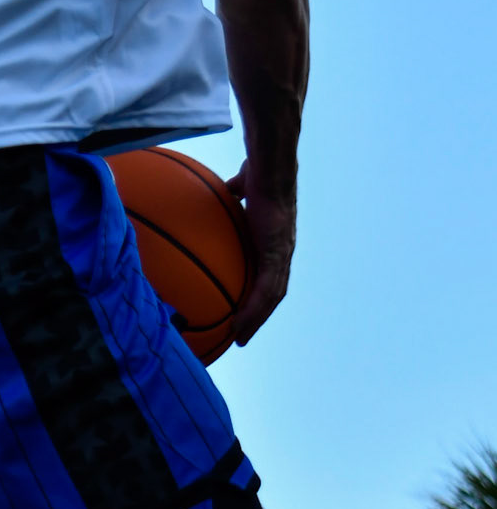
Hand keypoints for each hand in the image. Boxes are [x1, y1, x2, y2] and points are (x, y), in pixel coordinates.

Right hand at [225, 160, 295, 343]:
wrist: (269, 171)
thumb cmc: (258, 171)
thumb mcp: (242, 186)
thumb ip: (237, 192)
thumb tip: (226, 189)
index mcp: (275, 240)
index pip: (270, 274)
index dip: (260, 293)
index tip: (245, 307)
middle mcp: (282, 252)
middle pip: (274, 293)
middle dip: (259, 315)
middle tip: (242, 333)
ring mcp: (282, 256)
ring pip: (272, 298)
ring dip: (257, 320)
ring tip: (240, 336)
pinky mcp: (276, 257)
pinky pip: (265, 291)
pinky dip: (254, 311)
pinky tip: (239, 323)